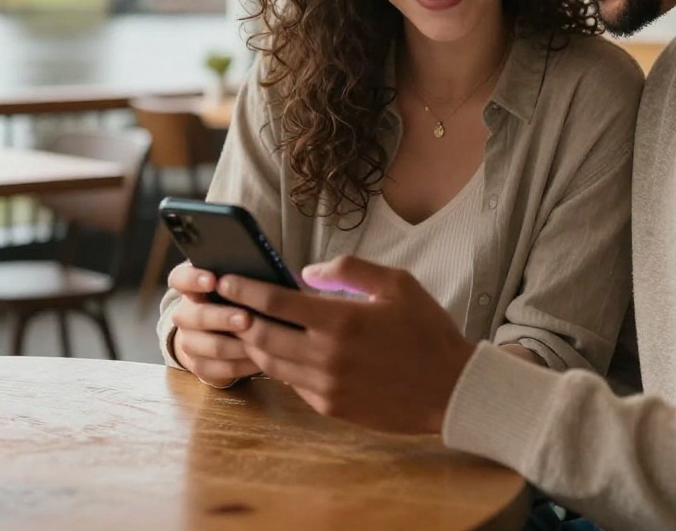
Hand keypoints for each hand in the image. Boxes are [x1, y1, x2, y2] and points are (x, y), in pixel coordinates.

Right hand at [167, 262, 260, 386]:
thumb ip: (243, 275)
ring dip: (235, 345)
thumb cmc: (238, 295)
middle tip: (246, 318)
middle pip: (195, 316)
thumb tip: (264, 268)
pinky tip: (260, 359)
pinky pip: (218, 369)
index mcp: (191, 285)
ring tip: (259, 342)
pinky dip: (240, 364)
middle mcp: (185, 313)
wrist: (225, 330)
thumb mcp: (238, 281)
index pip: (179, 278)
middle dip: (222, 317)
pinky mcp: (199, 366)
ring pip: (208, 345)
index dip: (193, 279)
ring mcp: (189, 341)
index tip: (213, 280)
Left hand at [216, 255, 475, 432]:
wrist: (451, 389)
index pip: (275, 302)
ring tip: (245, 323)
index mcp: (341, 320)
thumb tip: (307, 272)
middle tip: (224, 302)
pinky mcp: (330, 407)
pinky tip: (281, 349)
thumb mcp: (397, 283)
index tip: (225, 279)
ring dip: (253, 342)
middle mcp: (326, 355)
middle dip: (238, 316)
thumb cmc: (427, 330)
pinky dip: (280, 364)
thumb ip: (350, 270)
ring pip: (270, 363)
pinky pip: (292, 383)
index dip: (244, 288)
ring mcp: (326, 386)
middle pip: (261, 335)